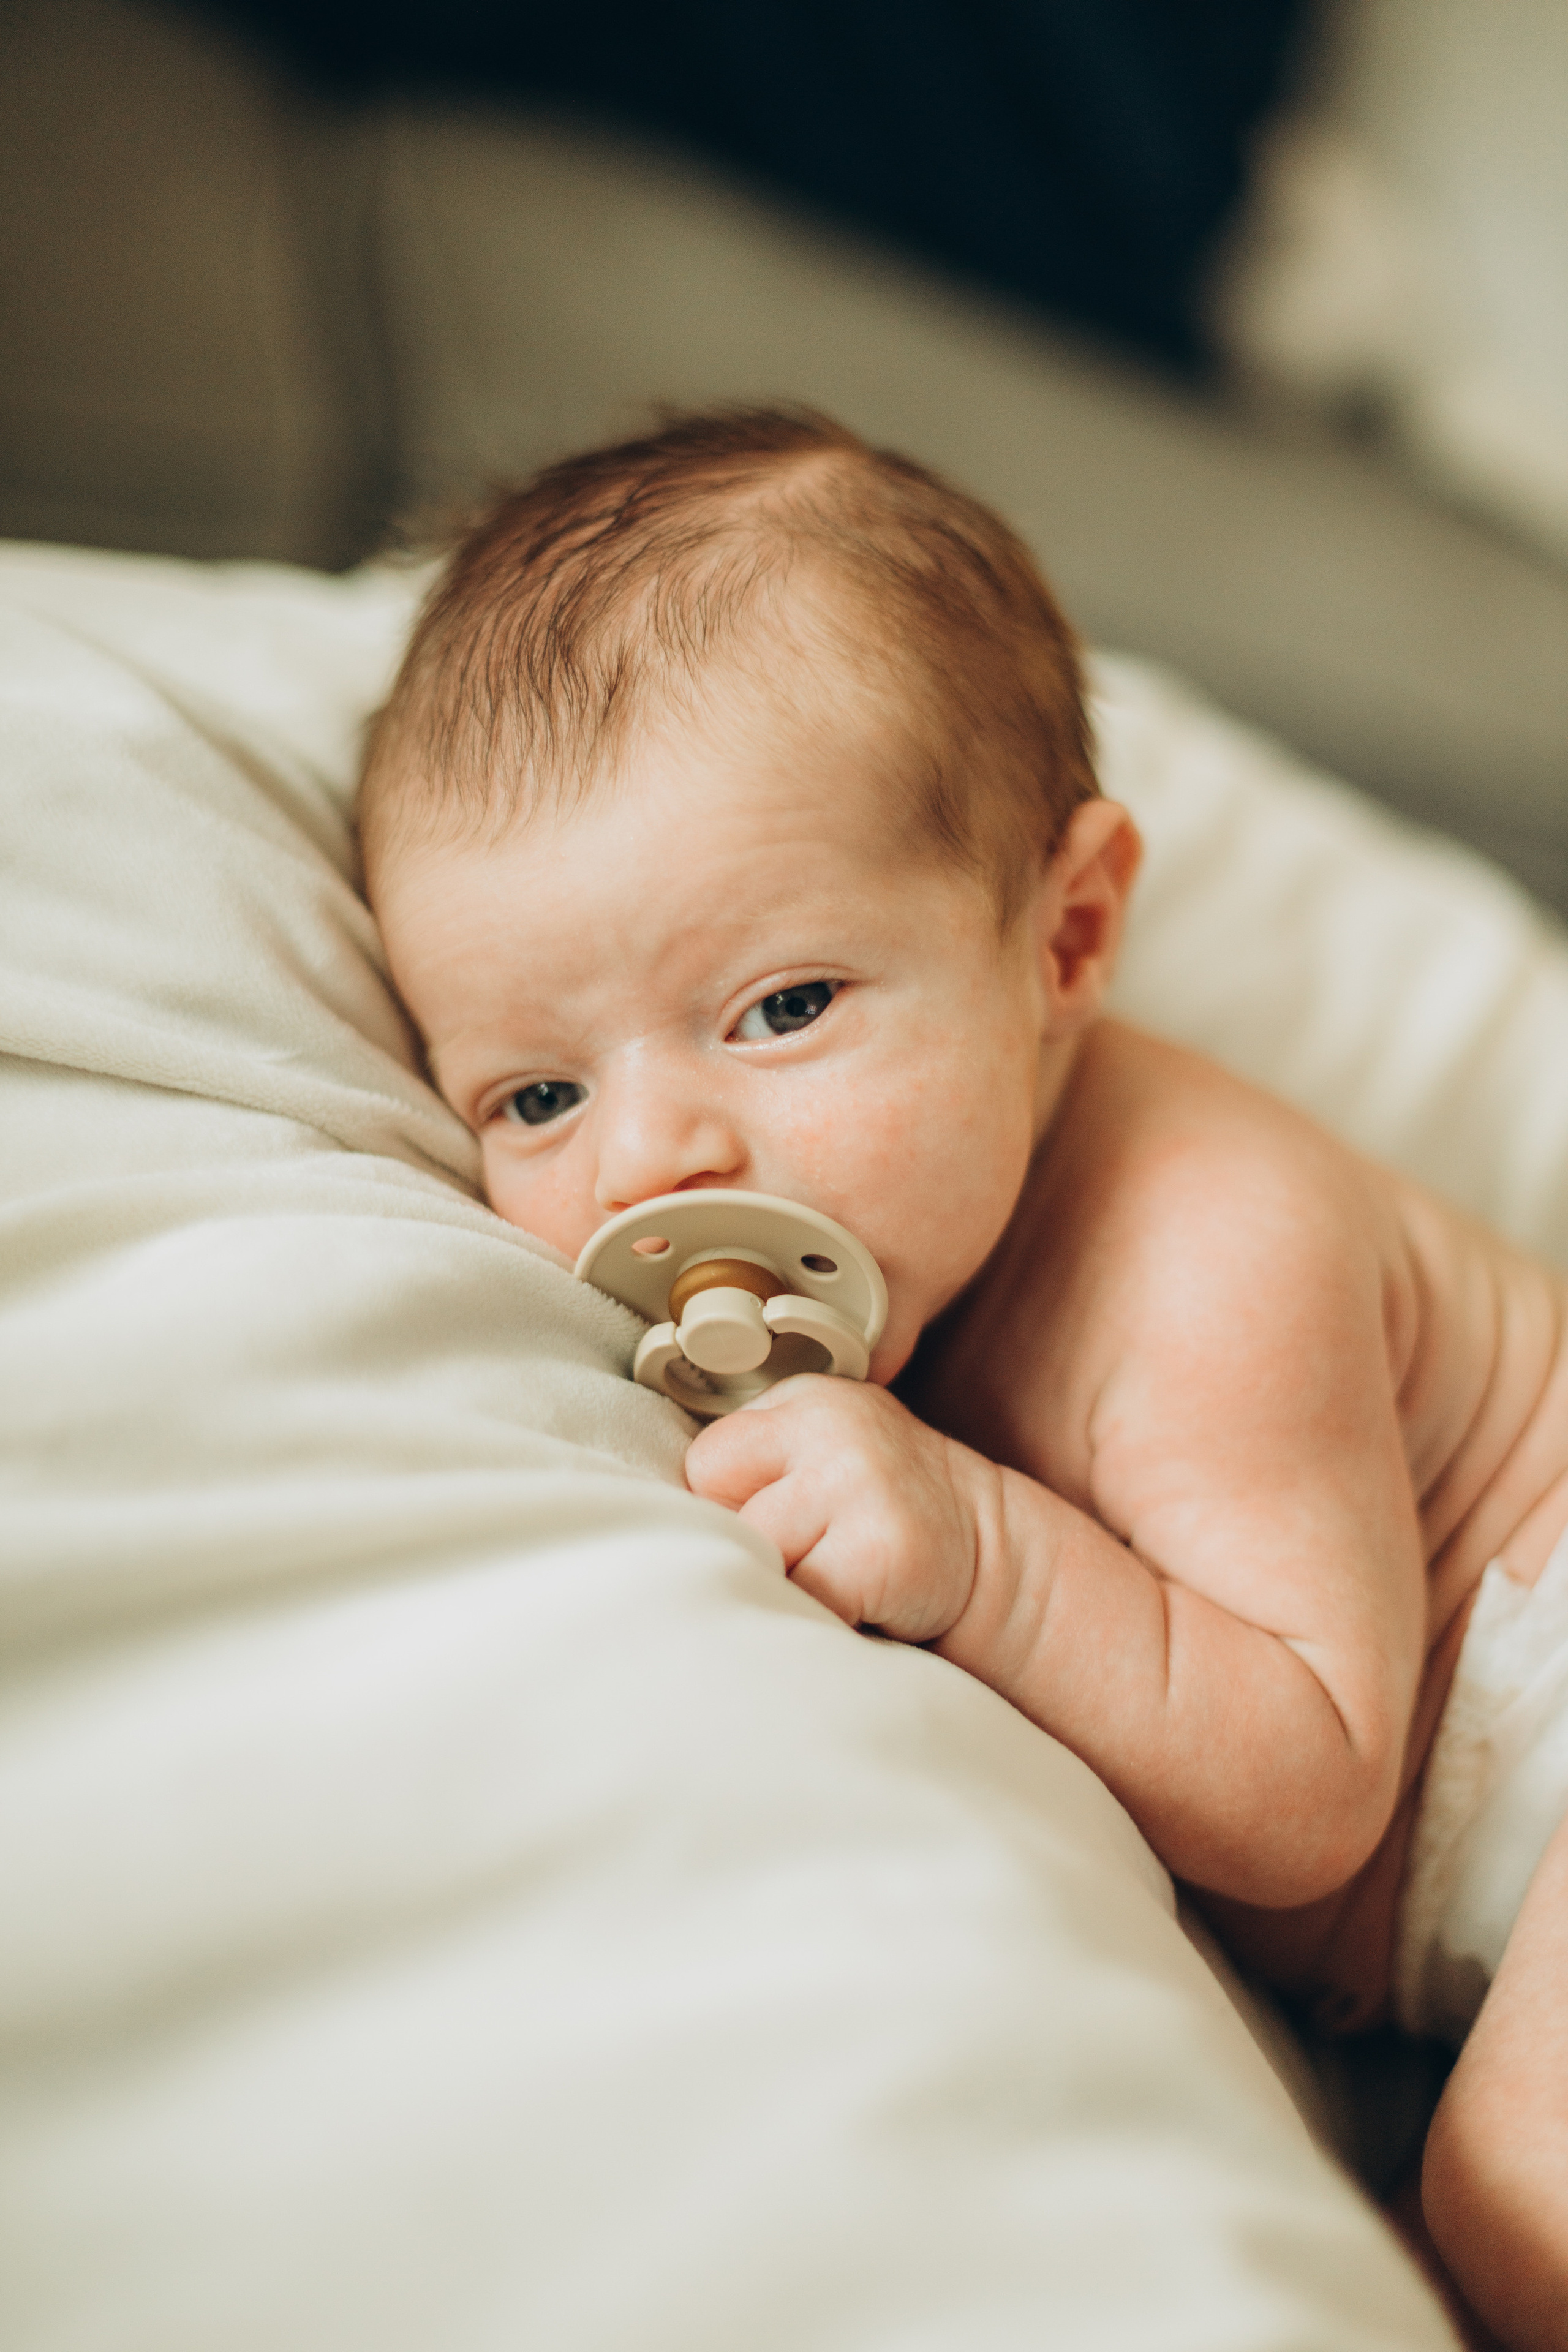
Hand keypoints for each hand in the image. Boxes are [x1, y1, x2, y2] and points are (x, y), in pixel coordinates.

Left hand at [684, 1376, 991, 1641]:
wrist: (991, 1552)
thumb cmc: (881, 1517)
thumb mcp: (820, 1460)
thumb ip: (755, 1466)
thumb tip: (651, 1519)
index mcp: (805, 1401)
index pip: (705, 1463)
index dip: (729, 1510)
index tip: (778, 1527)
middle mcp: (831, 1426)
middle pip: (718, 1510)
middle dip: (751, 1548)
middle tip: (810, 1559)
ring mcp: (859, 1481)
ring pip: (758, 1559)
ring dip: (786, 1589)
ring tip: (834, 1579)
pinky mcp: (881, 1547)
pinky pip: (804, 1604)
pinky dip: (822, 1622)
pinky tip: (862, 1605)